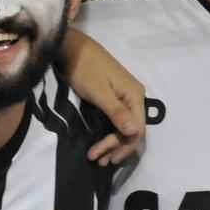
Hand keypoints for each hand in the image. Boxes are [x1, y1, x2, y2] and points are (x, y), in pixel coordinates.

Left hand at [60, 30, 145, 165]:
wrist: (72, 48)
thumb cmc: (84, 68)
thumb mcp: (99, 92)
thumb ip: (117, 112)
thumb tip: (135, 132)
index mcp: (135, 95)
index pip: (137, 130)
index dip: (123, 147)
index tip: (105, 158)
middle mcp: (134, 97)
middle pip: (132, 130)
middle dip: (117, 148)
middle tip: (99, 161)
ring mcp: (125, 97)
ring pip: (125, 127)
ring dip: (113, 144)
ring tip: (99, 158)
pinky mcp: (115, 97)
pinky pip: (118, 120)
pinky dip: (110, 134)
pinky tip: (102, 144)